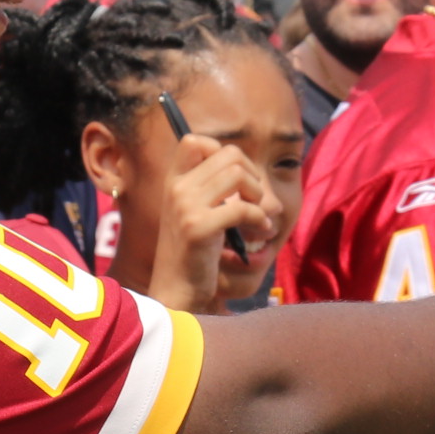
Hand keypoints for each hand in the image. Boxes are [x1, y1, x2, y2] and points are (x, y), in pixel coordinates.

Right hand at [148, 132, 276, 314]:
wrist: (176, 293)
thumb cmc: (193, 255)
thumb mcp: (194, 214)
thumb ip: (210, 190)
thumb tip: (250, 171)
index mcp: (173, 182)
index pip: (194, 140)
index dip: (223, 152)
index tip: (236, 180)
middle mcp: (176, 189)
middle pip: (228, 154)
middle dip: (253, 175)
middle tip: (257, 200)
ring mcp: (184, 207)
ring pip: (237, 174)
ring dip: (259, 195)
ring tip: (260, 216)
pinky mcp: (197, 228)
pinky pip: (242, 207)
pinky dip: (260, 218)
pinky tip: (261, 231)